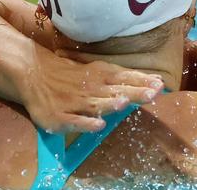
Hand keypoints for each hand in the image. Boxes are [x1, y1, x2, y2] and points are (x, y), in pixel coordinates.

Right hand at [16, 44, 163, 132]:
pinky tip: (98, 125)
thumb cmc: (75, 75)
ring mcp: (75, 102)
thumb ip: (127, 78)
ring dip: (109, 104)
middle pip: (115, 91)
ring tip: (124, 103)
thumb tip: (157, 81)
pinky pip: (74, 121)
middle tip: (152, 94)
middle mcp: (91, 88)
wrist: (34, 72)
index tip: (161, 85)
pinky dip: (86, 123)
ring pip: (95, 104)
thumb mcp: (100, 70)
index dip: (143, 82)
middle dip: (134, 92)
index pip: (126, 78)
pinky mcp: (59, 116)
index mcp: (102, 75)